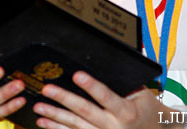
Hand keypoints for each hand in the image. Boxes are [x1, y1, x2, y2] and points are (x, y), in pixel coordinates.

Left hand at [33, 71, 173, 128]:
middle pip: (85, 111)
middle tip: (48, 89)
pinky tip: (44, 122)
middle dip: (64, 99)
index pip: (106, 97)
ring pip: (75, 125)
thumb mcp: (141, 93)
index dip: (91, 86)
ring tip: (38, 106)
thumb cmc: (147, 110)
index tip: (77, 75)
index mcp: (126, 112)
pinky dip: (57, 128)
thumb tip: (101, 65)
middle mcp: (113, 127)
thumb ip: (123, 83)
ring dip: (54, 116)